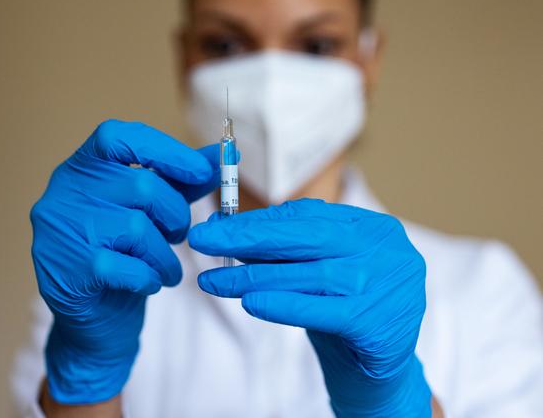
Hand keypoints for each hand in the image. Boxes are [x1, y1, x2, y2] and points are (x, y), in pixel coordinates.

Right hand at [30, 120, 218, 404]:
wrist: (94, 319)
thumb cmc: (126, 253)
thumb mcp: (155, 210)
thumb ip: (185, 181)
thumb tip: (229, 154)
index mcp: (82, 167)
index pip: (120, 137)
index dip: (165, 150)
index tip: (202, 171)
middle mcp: (63, 192)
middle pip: (141, 186)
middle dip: (174, 215)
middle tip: (179, 235)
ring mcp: (60, 231)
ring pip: (137, 228)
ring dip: (165, 254)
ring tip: (167, 267)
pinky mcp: (67, 270)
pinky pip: (128, 267)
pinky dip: (149, 277)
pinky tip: (149, 283)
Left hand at [189, 199, 431, 416]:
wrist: (379, 375)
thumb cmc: (341, 313)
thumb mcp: (313, 273)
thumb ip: (277, 249)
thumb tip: (221, 224)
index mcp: (372, 227)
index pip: (307, 215)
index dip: (258, 220)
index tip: (217, 224)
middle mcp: (386, 250)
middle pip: (307, 237)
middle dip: (248, 238)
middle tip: (203, 239)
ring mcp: (387, 286)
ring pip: (309, 274)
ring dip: (254, 277)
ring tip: (214, 280)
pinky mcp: (379, 324)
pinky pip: (321, 312)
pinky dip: (282, 306)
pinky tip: (250, 303)